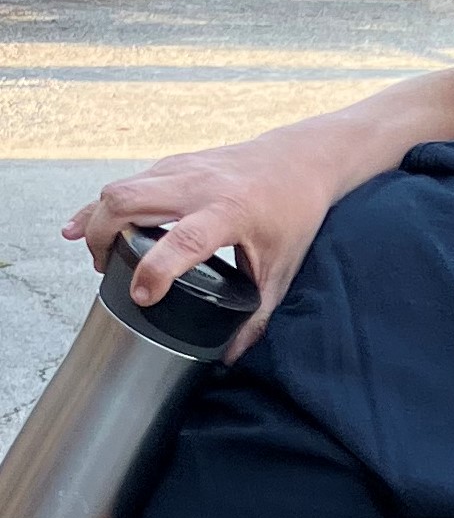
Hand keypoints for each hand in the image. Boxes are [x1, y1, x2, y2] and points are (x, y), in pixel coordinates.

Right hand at [63, 134, 336, 356]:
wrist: (300, 160)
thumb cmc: (295, 213)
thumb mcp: (283, 268)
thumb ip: (257, 316)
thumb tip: (229, 357)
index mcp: (230, 211)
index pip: (183, 240)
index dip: (155, 270)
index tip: (142, 297)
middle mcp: (199, 186)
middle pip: (126, 202)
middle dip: (102, 238)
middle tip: (106, 272)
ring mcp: (182, 169)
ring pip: (119, 189)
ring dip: (99, 221)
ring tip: (101, 256)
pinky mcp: (173, 164)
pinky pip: (128, 183)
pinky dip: (106, 206)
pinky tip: (89, 226)